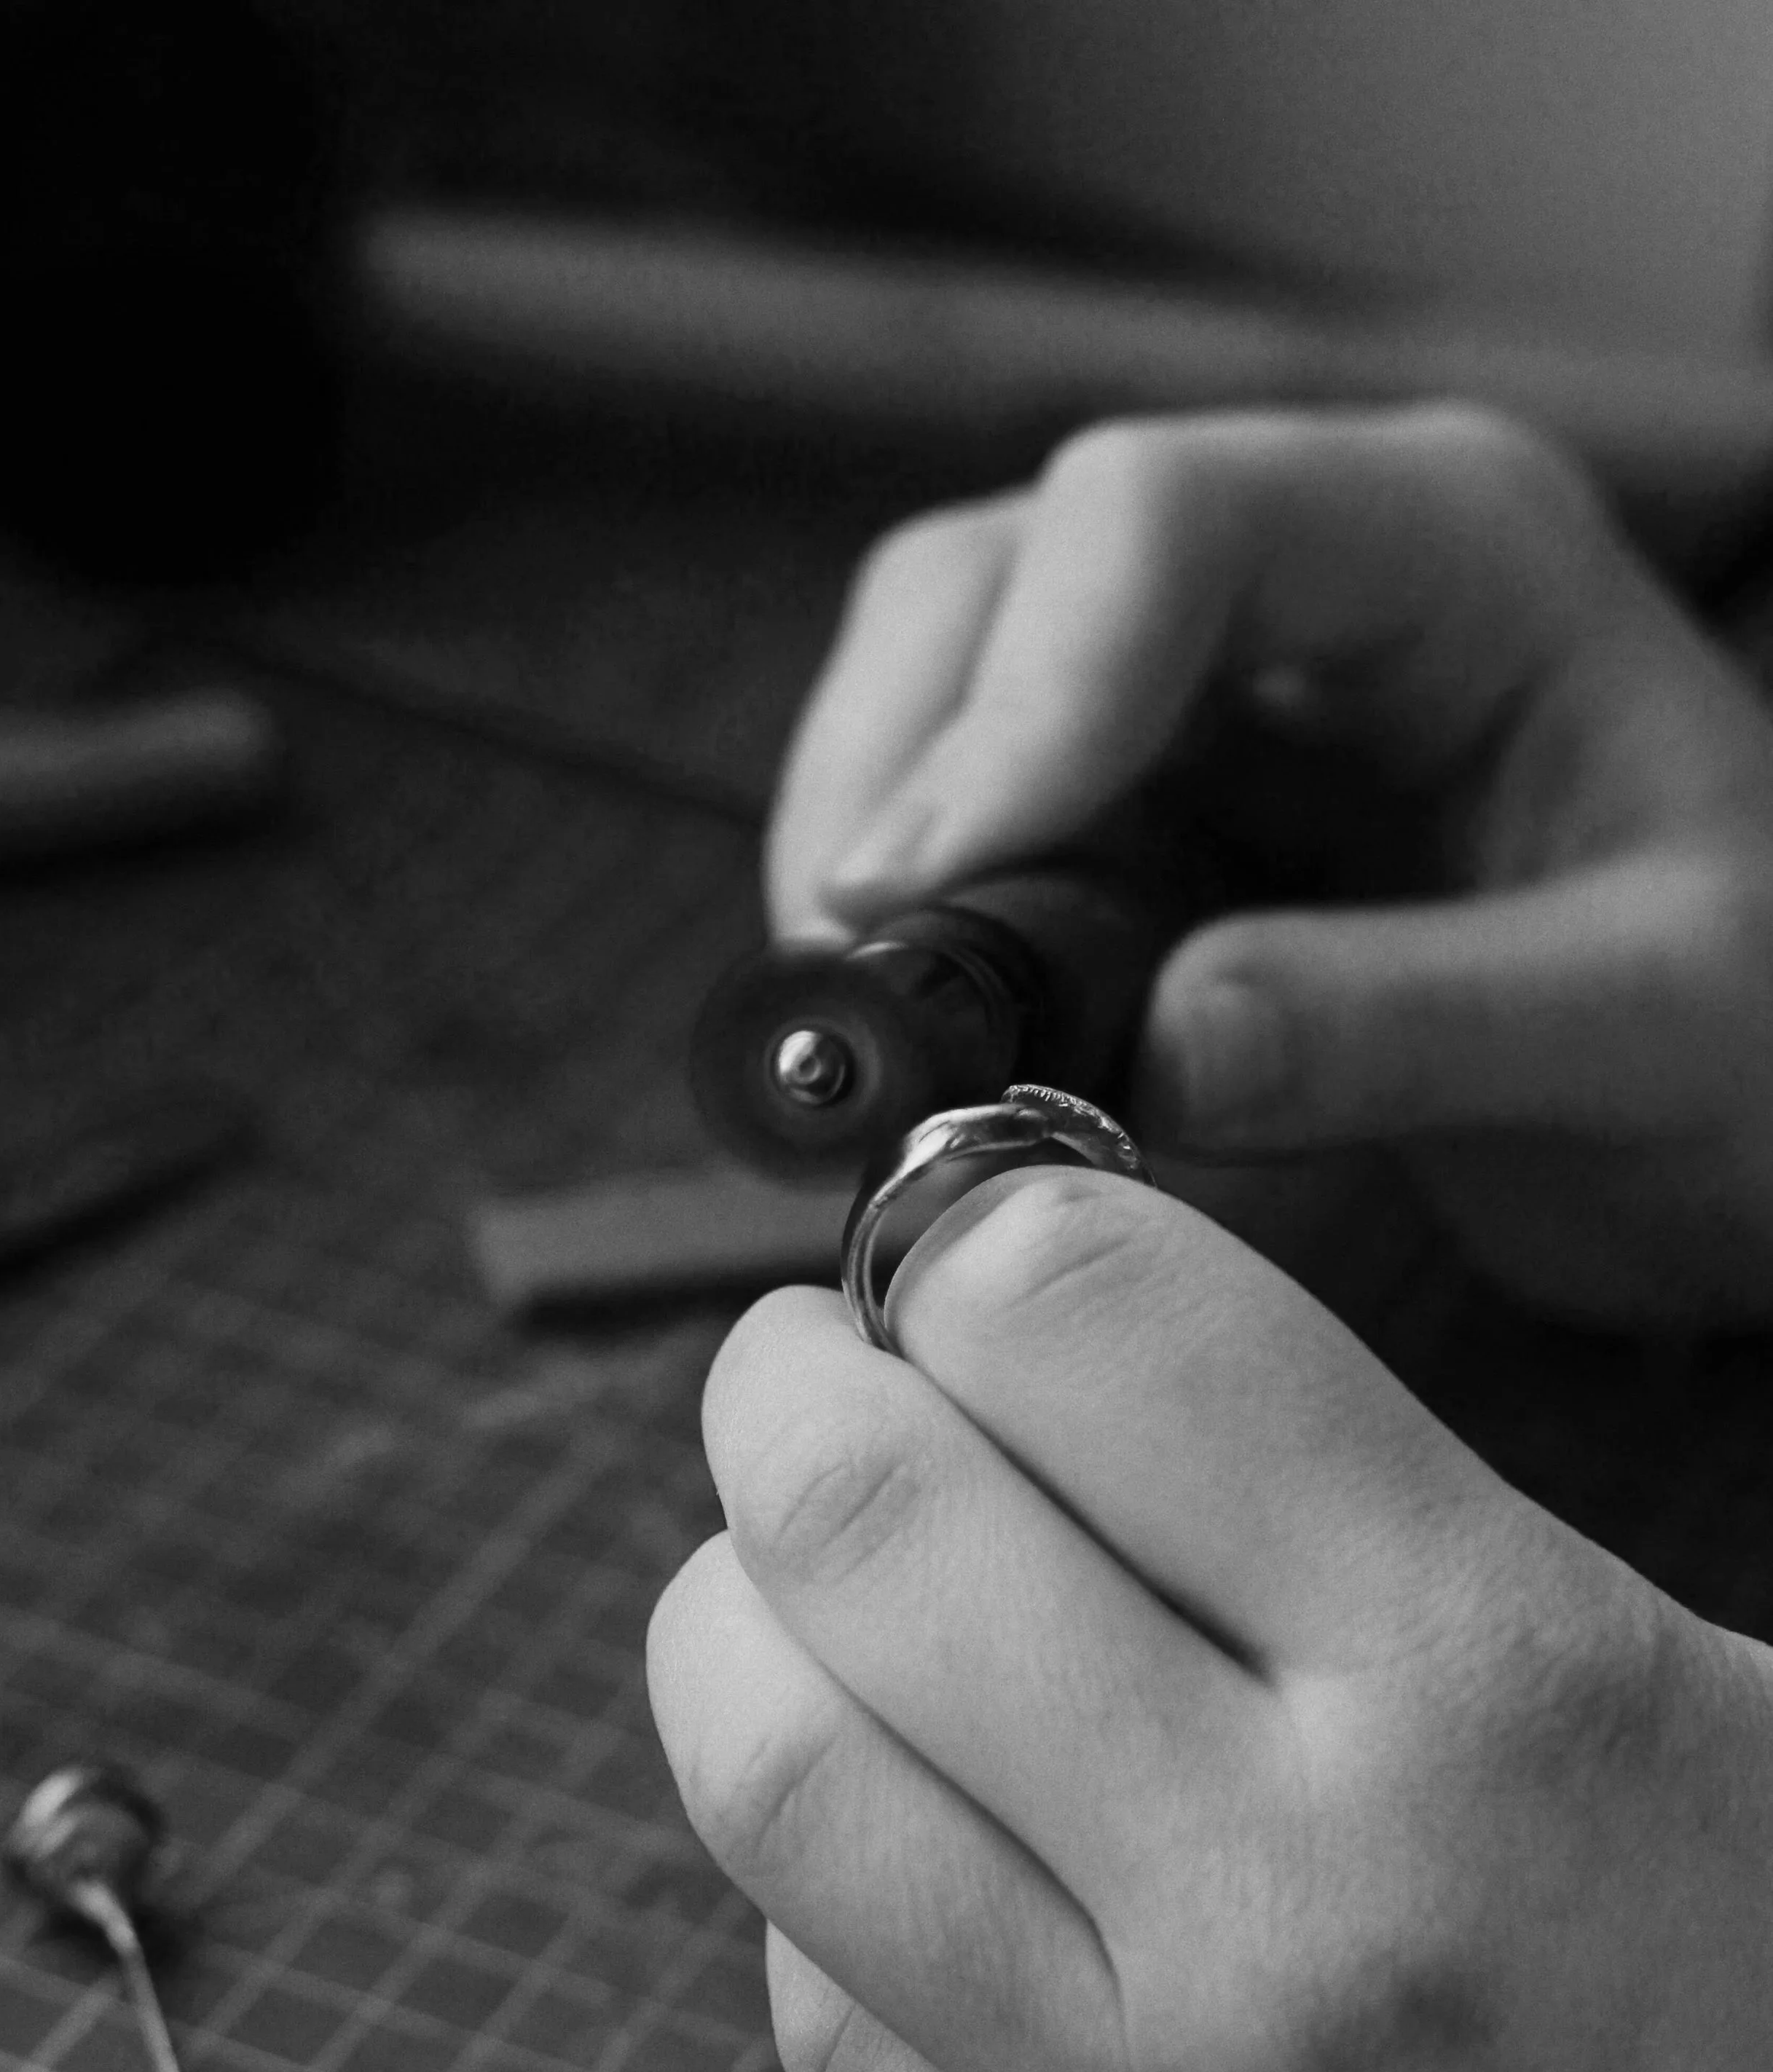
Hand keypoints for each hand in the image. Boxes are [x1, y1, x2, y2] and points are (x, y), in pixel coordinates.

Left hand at [649, 1172, 1772, 2071]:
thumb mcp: (1673, 1663)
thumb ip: (1352, 1487)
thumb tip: (1040, 1321)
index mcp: (1491, 1695)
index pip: (1082, 1324)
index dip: (983, 1224)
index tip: (970, 1235)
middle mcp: (1283, 1927)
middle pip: (853, 1526)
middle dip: (792, 1377)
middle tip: (826, 1355)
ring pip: (769, 1772)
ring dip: (749, 1606)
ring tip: (831, 1568)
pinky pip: (823, 2013)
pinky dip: (828, 1861)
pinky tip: (928, 1816)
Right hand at [766, 406, 1772, 1324]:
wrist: (1746, 1081)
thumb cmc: (1753, 1030)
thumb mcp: (1645, 1031)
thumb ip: (1411, 1026)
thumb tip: (1145, 1048)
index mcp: (1451, 550)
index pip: (1158, 519)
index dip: (1015, 694)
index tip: (923, 897)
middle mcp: (1301, 573)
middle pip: (993, 580)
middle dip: (896, 775)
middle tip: (860, 992)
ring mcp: (1206, 683)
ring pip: (938, 686)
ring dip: (875, 848)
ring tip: (886, 1032)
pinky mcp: (1150, 799)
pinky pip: (968, 816)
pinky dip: (917, 921)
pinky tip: (936, 1030)